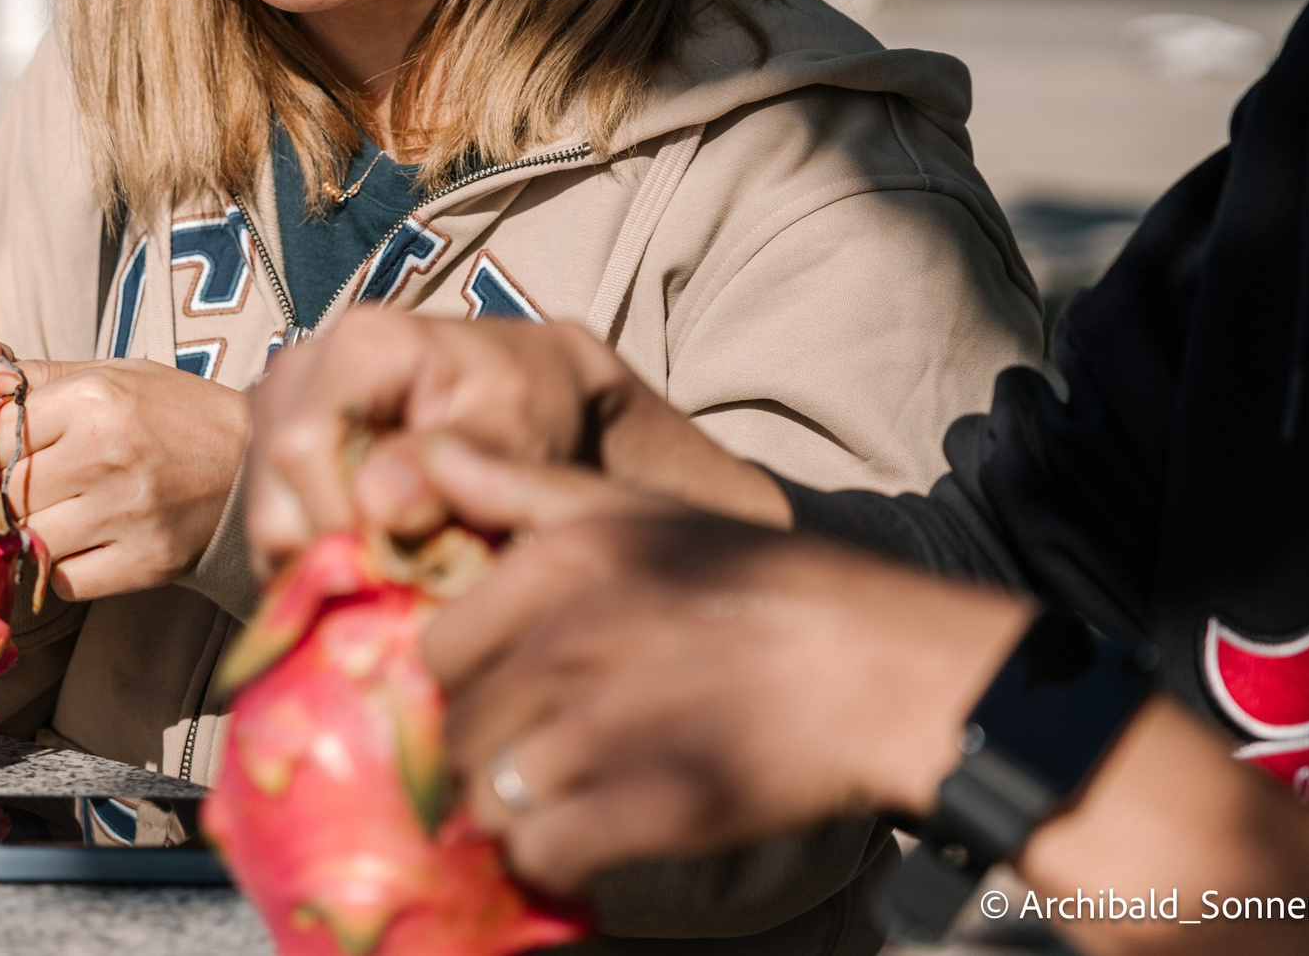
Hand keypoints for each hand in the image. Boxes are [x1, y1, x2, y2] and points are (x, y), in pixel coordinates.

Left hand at [2, 360, 252, 601]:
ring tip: (52, 514)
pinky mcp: (144, 561)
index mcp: (94, 399)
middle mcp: (106, 454)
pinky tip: (78, 543)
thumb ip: (34, 377)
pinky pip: (64, 580)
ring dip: (30, 532)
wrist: (252, 460)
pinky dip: (60, 567)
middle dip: (4, 493)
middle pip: (7, 490)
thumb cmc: (171, 412)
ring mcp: (126, 513)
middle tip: (20, 489)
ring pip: (29, 537)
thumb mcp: (110, 376)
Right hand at [245, 309, 785, 575]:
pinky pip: (274, 531)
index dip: (345, 523)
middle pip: (276, 497)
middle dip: (342, 555)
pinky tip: (378, 553)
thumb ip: (458, 461)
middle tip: (414, 577)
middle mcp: (299, 367)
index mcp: (361, 344)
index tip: (409, 567)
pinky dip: (321, 559)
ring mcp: (275, 408)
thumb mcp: (520, 425)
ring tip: (401, 564)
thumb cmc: (531, 400)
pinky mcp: (272, 450)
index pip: (305, 447)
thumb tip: (378, 504)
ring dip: (330, 564)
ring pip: (268, 524)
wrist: (527, 382)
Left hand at [389, 436, 1024, 895]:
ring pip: (487, 796)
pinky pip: (543, 854)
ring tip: (558, 794)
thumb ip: (518, 483)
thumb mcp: (637, 505)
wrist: (885, 668)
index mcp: (562, 561)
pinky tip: (586, 836)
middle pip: (458, 727)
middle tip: (528, 752)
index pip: (438, 648)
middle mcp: (573, 639)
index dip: (461, 682)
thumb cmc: (756, 581)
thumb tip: (423, 450)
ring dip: (511, 808)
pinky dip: (553, 858)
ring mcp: (611, 728)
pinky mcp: (654, 808)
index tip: (498, 692)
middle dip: (482, 749)